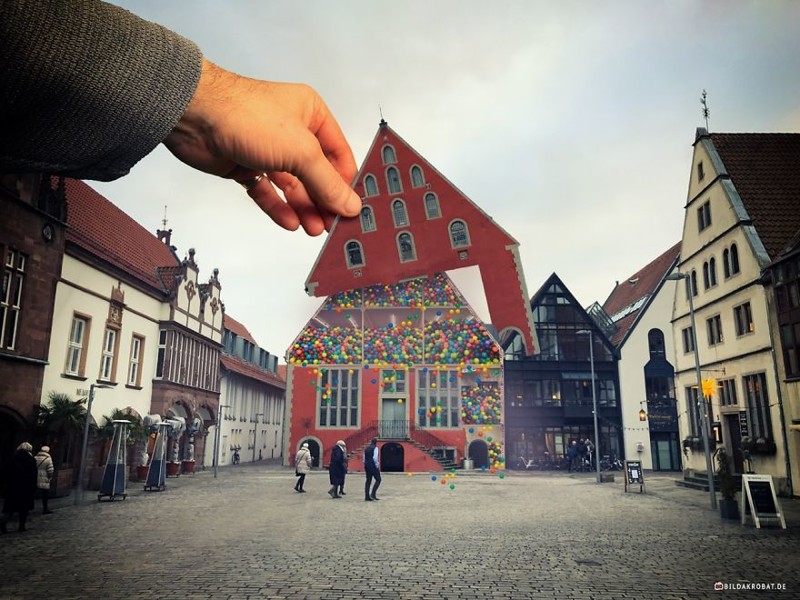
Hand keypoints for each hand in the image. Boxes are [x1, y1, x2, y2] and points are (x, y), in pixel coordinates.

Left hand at [164, 59, 360, 234]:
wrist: (194, 116)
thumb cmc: (246, 115)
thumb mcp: (300, 151)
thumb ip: (327, 182)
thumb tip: (350, 204)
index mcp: (311, 114)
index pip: (338, 154)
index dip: (345, 182)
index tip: (351, 207)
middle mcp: (291, 130)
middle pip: (315, 173)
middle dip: (323, 200)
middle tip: (332, 225)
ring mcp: (267, 149)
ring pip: (292, 185)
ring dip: (303, 207)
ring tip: (313, 229)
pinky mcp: (245, 165)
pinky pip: (267, 191)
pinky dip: (278, 207)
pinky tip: (289, 222)